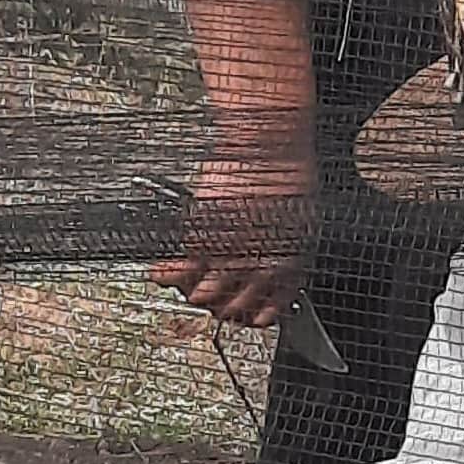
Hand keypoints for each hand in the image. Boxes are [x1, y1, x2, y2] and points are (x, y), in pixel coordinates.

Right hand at [151, 118, 313, 327]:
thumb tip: (273, 269)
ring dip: (193, 293)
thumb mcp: (301, 220)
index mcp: (290, 265)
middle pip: (233, 307)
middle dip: (222, 308)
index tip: (254, 316)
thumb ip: (286, 251)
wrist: (266, 147)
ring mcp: (228, 255)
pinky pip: (181, 268)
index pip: (272, 307)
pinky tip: (162, 273)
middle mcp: (259, 267)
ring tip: (188, 289)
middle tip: (214, 301)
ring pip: (203, 295)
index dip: (260, 314)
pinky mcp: (201, 239)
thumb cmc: (286, 173)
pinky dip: (168, 274)